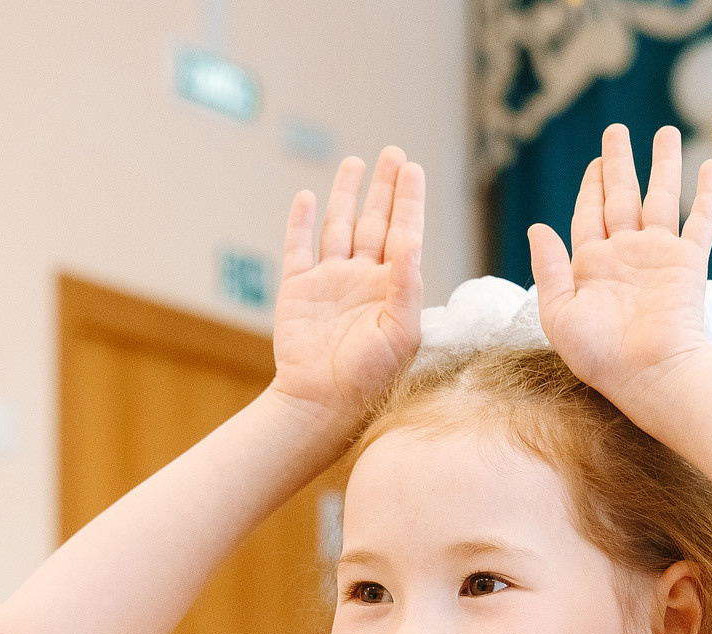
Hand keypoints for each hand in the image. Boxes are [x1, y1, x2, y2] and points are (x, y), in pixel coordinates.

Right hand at [269, 148, 424, 430]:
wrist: (322, 402)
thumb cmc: (369, 376)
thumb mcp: (401, 332)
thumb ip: (407, 285)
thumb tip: (411, 239)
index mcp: (392, 288)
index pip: (403, 233)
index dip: (408, 200)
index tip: (413, 168)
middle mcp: (362, 279)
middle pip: (374, 221)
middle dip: (384, 187)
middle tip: (393, 153)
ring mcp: (329, 282)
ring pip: (338, 227)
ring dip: (347, 195)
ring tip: (356, 162)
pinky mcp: (298, 290)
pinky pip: (298, 248)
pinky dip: (299, 221)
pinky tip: (306, 196)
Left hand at [527, 124, 711, 409]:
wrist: (647, 374)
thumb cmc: (599, 356)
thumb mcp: (558, 314)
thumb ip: (549, 268)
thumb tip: (537, 226)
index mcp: (593, 266)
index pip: (590, 214)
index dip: (591, 185)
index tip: (596, 160)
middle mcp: (626, 254)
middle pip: (621, 195)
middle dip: (619, 163)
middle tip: (617, 131)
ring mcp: (659, 255)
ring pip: (661, 197)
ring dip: (664, 164)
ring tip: (666, 132)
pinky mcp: (688, 262)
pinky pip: (700, 219)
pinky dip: (707, 193)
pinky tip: (711, 165)